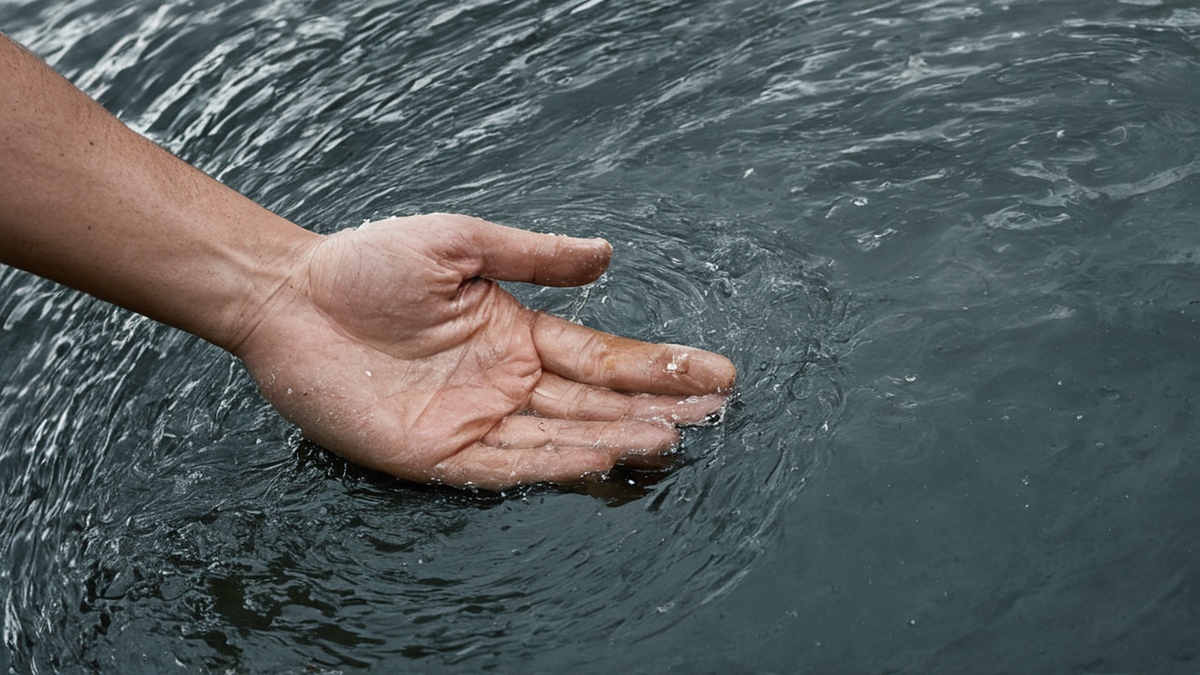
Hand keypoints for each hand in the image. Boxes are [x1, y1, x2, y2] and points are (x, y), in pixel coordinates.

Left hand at [234, 214, 736, 488]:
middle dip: (654, 407)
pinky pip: (507, 463)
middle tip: (713, 414)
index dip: (658, 365)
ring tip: (671, 439)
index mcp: (517, 334)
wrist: (289, 298)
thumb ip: (534, 256)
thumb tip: (607, 257)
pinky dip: (555, 464)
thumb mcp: (461, 242)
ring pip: (561, 436)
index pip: (602, 356)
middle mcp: (506, 382)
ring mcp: (475, 420)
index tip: (715, 373)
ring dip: (617, 438)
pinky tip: (600, 459)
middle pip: (594, 402)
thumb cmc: (368, 264)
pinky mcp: (437, 453)